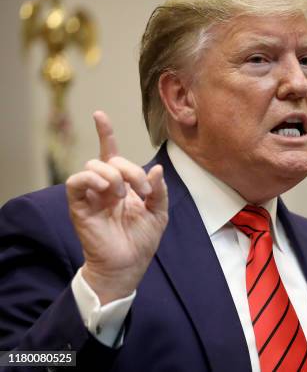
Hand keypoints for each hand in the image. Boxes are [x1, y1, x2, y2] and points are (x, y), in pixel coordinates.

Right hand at [66, 111, 167, 303]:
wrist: (129, 265)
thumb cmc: (142, 240)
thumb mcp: (159, 212)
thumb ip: (159, 190)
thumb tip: (156, 169)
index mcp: (122, 184)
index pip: (110, 153)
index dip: (104, 133)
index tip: (100, 115)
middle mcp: (105, 186)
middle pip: (109, 159)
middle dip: (130, 169)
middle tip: (142, 190)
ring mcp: (91, 195)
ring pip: (93, 166)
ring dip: (114, 175)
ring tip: (123, 194)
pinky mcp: (79, 206)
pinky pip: (76, 182)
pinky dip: (91, 179)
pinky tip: (107, 189)